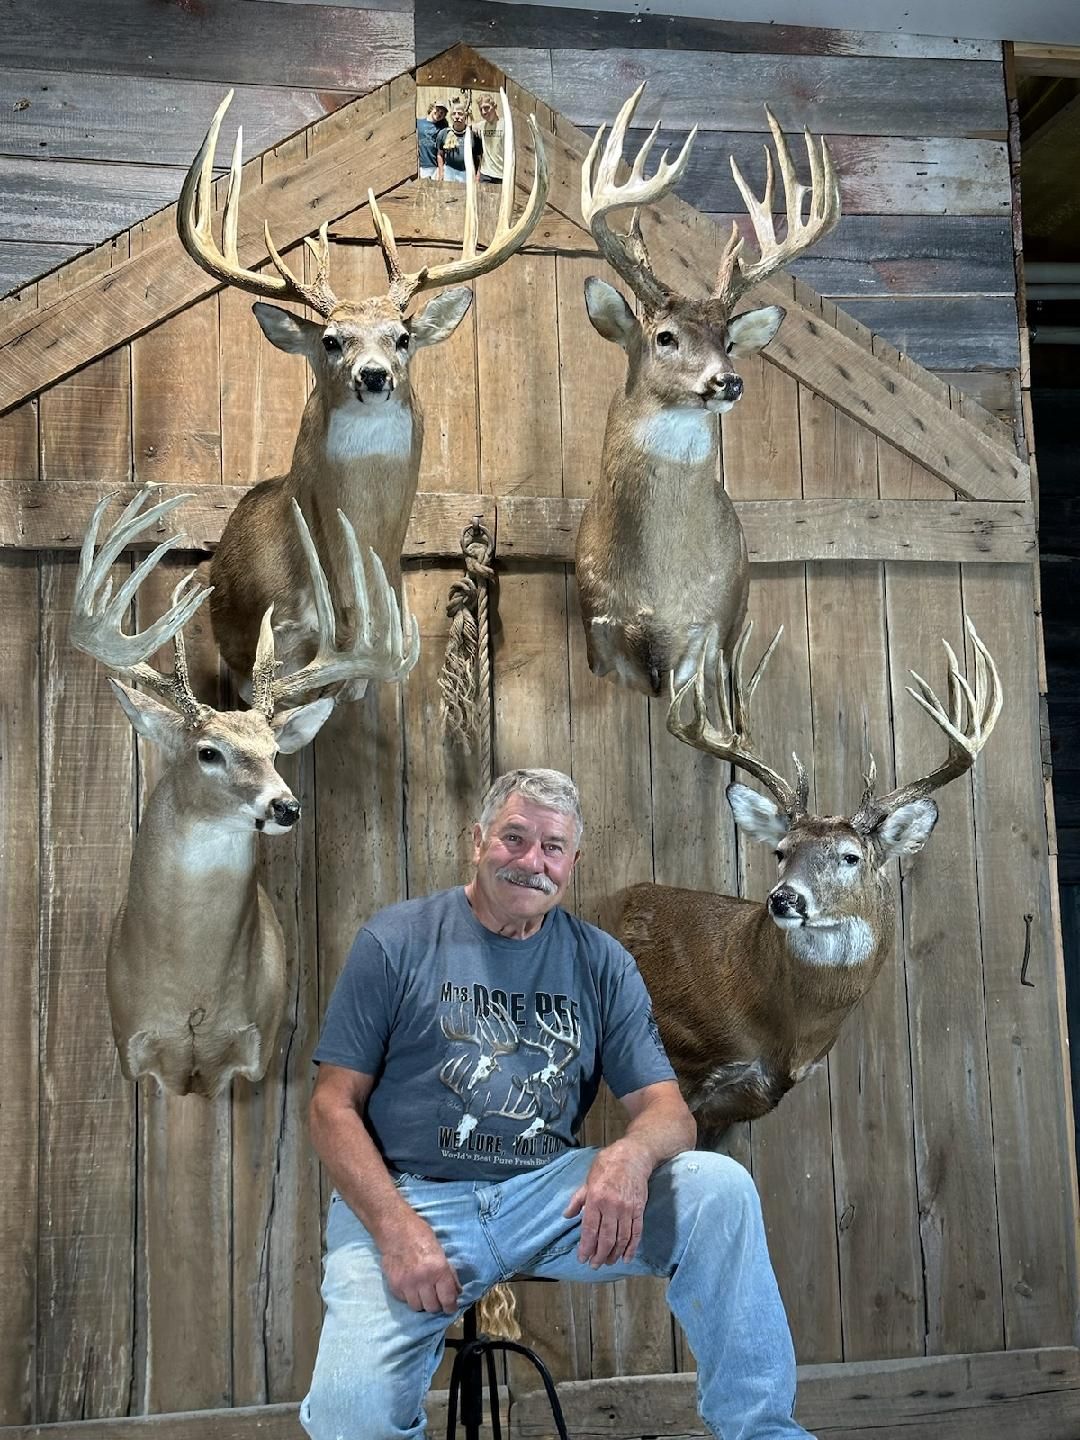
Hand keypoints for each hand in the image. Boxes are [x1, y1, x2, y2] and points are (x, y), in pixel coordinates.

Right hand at [378, 1213, 460, 1313]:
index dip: (451, 1306)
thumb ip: (449, 1274)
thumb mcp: (441, 1252)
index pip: (447, 1300)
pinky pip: (405, 1300)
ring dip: (422, 1302)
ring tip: (422, 1291)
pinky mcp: (394, 1287)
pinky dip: (409, 1296)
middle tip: (436, 1296)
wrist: (395, 1230)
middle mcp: (423, 1280)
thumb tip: (456, 1292)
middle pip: (432, 1308)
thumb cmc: (421, 1236)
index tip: (450, 1307)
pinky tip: (411, 1285)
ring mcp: (407, 1285)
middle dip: (436, 1304)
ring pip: (418, 1307)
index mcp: (438, 1270)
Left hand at [564, 1140, 652, 1266]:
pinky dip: (631, 1247)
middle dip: (599, 1255)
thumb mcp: (588, 1179)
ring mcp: (627, 1209)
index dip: (586, 1247)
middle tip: (595, 1265)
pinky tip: (626, 1257)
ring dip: (614, 1254)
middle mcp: (612, 1206)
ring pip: (621, 1238)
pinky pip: (635, 1233)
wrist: (633, 1156)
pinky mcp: (639, 1210)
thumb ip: (578, 1199)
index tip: (582, 1258)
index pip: (590, 1229)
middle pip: (606, 1238)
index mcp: (596, 1199)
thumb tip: (567, 1216)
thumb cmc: (607, 1165)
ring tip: (608, 1262)